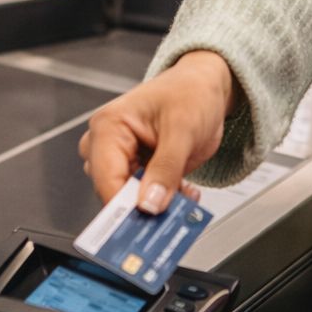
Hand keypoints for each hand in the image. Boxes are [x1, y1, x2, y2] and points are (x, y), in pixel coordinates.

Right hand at [79, 51, 236, 212]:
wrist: (205, 87)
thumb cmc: (191, 92)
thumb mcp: (183, 128)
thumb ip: (166, 169)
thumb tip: (150, 204)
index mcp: (109, 126)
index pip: (106, 178)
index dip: (124, 206)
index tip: (145, 224)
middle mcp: (108, 143)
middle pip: (114, 192)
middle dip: (144, 206)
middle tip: (173, 212)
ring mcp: (122, 158)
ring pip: (129, 198)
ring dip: (158, 204)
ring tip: (184, 196)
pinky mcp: (137, 169)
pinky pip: (144, 196)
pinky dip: (165, 200)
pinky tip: (184, 192)